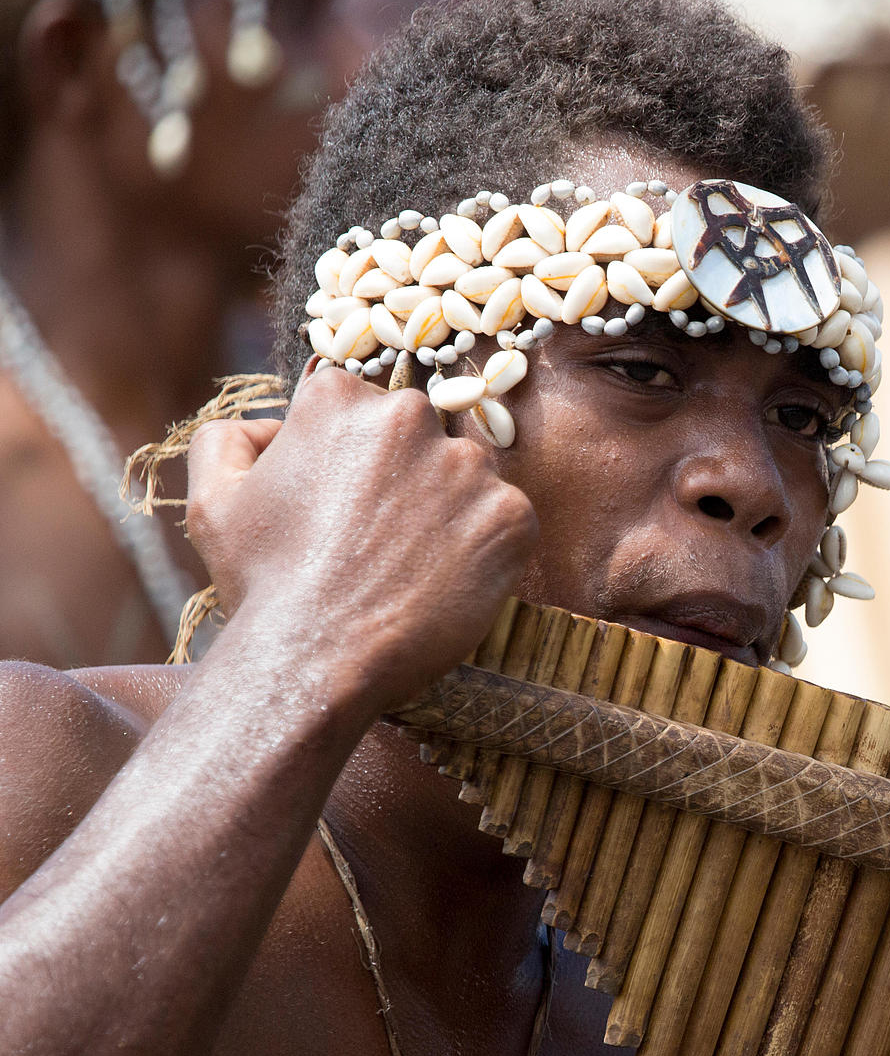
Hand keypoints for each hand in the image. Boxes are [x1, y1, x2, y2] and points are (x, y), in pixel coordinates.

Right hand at [183, 364, 536, 711]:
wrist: (319, 657)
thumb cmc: (262, 583)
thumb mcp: (213, 501)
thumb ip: (229, 440)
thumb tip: (270, 426)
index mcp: (339, 398)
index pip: (359, 411)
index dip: (349, 462)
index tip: (339, 506)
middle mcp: (409, 416)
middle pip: (418, 438)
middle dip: (402, 479)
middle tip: (375, 542)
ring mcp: (468, 466)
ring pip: (465, 479)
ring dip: (446, 512)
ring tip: (407, 567)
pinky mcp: (511, 515)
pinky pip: (505, 522)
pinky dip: (484, 551)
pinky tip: (443, 582)